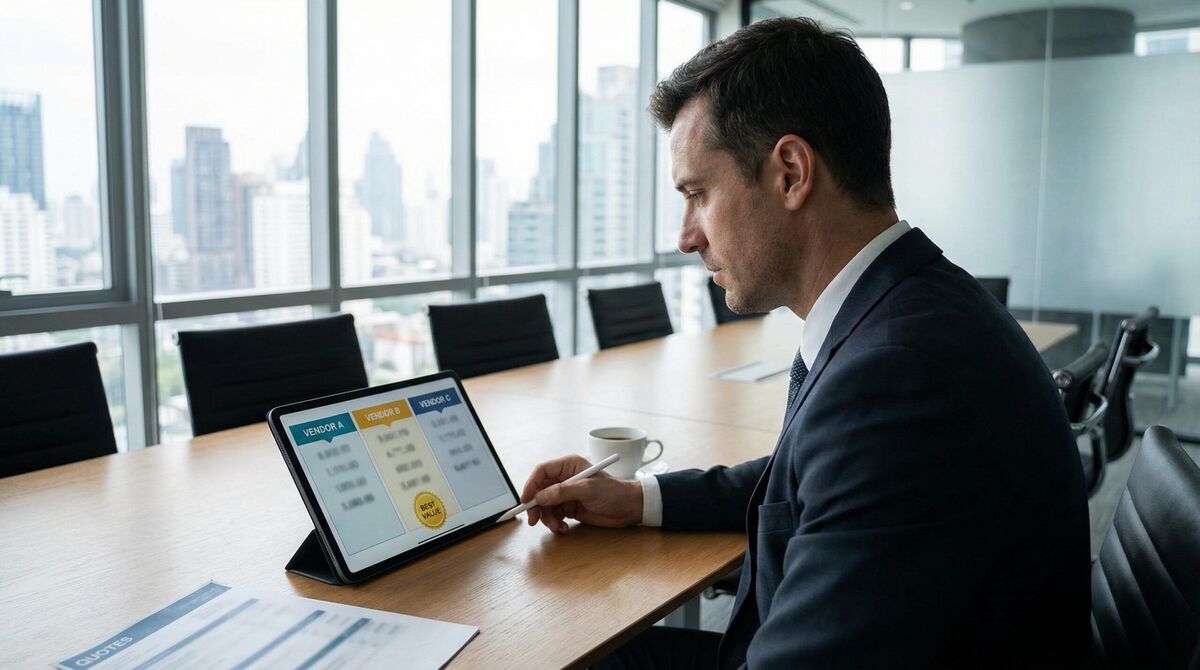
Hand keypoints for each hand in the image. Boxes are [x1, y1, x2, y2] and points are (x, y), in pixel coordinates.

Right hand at [519, 455, 643, 533]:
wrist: (629, 508)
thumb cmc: (613, 493)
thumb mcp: (588, 489)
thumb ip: (562, 492)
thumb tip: (540, 497)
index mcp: (569, 466)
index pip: (542, 471)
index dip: (531, 485)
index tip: (525, 500)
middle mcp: (565, 479)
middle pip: (540, 490)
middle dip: (536, 506)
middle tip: (533, 521)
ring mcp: (566, 494)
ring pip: (545, 506)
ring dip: (547, 518)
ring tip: (557, 527)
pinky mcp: (570, 508)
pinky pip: (554, 516)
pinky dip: (555, 524)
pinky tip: (564, 529)